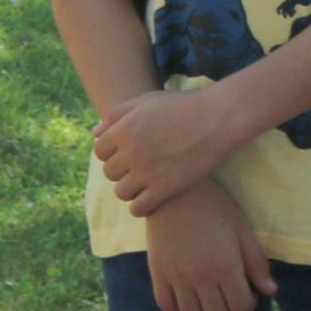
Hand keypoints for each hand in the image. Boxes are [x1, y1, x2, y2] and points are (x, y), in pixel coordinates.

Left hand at [95, 84, 247, 216]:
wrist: (216, 119)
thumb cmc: (181, 106)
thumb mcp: (145, 101)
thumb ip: (117, 115)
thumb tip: (94, 133)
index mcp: (123, 129)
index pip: (100, 151)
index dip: (112, 152)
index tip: (127, 152)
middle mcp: (131, 151)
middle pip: (110, 172)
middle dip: (122, 170)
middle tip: (140, 166)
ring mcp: (147, 171)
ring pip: (121, 192)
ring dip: (130, 189)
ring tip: (145, 182)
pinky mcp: (164, 188)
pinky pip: (137, 208)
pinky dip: (141, 206)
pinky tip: (152, 197)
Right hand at [141, 184, 276, 310]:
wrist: (174, 190)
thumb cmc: (214, 207)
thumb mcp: (242, 230)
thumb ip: (257, 263)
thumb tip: (270, 291)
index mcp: (225, 265)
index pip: (241, 306)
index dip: (249, 302)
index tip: (248, 290)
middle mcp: (200, 275)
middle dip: (229, 308)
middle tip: (230, 292)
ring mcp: (176, 276)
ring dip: (205, 310)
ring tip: (209, 294)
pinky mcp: (158, 272)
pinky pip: (168, 307)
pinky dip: (179, 309)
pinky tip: (188, 296)